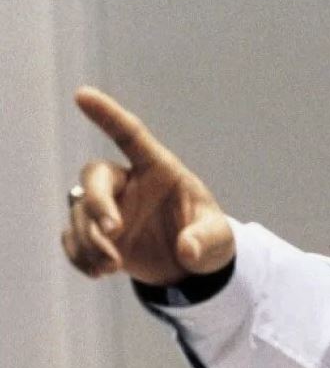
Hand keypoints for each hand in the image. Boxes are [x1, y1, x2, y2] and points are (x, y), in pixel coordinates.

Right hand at [61, 86, 233, 285]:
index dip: (107, 115)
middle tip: (113, 231)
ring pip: (80, 212)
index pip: (130, 135)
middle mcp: (128, 184)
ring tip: (112, 267)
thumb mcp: (218, 240)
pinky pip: (73, 238)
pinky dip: (79, 255)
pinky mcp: (98, 236)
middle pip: (95, 176)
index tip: (82, 95)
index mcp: (159, 169)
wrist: (192, 268)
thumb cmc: (208, 239)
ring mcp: (110, 209)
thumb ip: (205, 240)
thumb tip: (187, 250)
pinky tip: (98, 272)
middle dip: (98, 203)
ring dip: (90, 240)